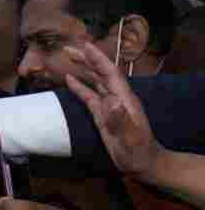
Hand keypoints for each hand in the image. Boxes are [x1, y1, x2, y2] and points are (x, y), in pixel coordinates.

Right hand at [62, 42, 165, 178]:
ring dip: (82, 69)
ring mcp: (109, 105)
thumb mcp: (129, 137)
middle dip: (86, 59)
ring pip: (95, 82)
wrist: (142, 163)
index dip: (98, 59)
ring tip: (67, 58)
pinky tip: (69, 80)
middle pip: (101, 73)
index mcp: (124, 99)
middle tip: (67, 48)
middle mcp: (117, 98)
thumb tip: (110, 100)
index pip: (110, 74)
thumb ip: (120, 119)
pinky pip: (90, 96)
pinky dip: (79, 87)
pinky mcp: (102, 114)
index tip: (85, 46)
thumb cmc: (137, 151)